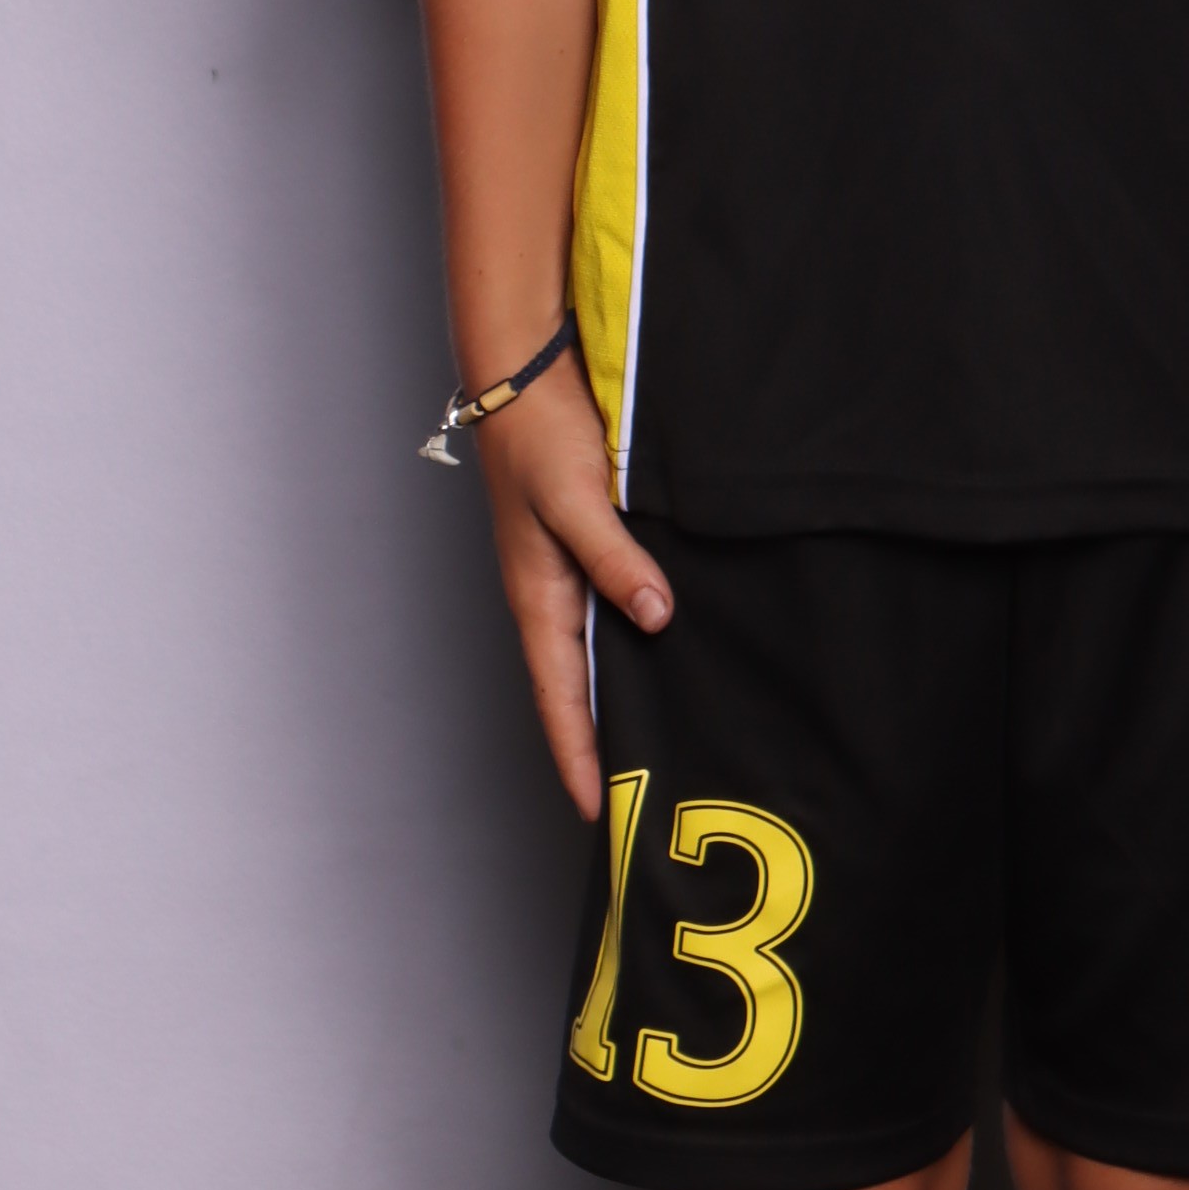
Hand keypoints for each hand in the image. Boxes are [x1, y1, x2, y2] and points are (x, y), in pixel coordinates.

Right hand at [471, 357, 672, 818]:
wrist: (524, 377)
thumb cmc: (539, 436)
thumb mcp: (578, 500)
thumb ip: (615, 559)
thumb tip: (656, 618)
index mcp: (537, 596)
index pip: (559, 697)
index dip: (577, 755)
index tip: (599, 812)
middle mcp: (549, 596)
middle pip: (574, 689)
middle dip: (598, 746)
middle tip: (637, 799)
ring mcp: (564, 574)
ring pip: (593, 654)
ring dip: (616, 698)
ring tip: (656, 743)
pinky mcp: (585, 548)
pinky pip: (607, 614)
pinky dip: (629, 646)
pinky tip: (664, 652)